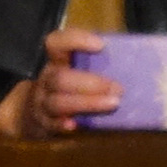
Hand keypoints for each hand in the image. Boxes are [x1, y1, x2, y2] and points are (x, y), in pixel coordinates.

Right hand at [0, 27, 124, 140]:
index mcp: (56, 62)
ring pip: (58, 102)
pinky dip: (62, 124)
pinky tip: (75, 125)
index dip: (76, 41)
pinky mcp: (44, 124)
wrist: (30, 114)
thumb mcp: (75, 70)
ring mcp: (43, 103)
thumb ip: (96, 63)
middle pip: (60, 78)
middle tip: (119, 88)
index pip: (56, 43)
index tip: (101, 45)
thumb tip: (136, 57)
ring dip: (87, 103)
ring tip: (113, 103)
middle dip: (91, 83)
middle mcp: (47, 80)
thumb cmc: (67, 87)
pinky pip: (51, 125)